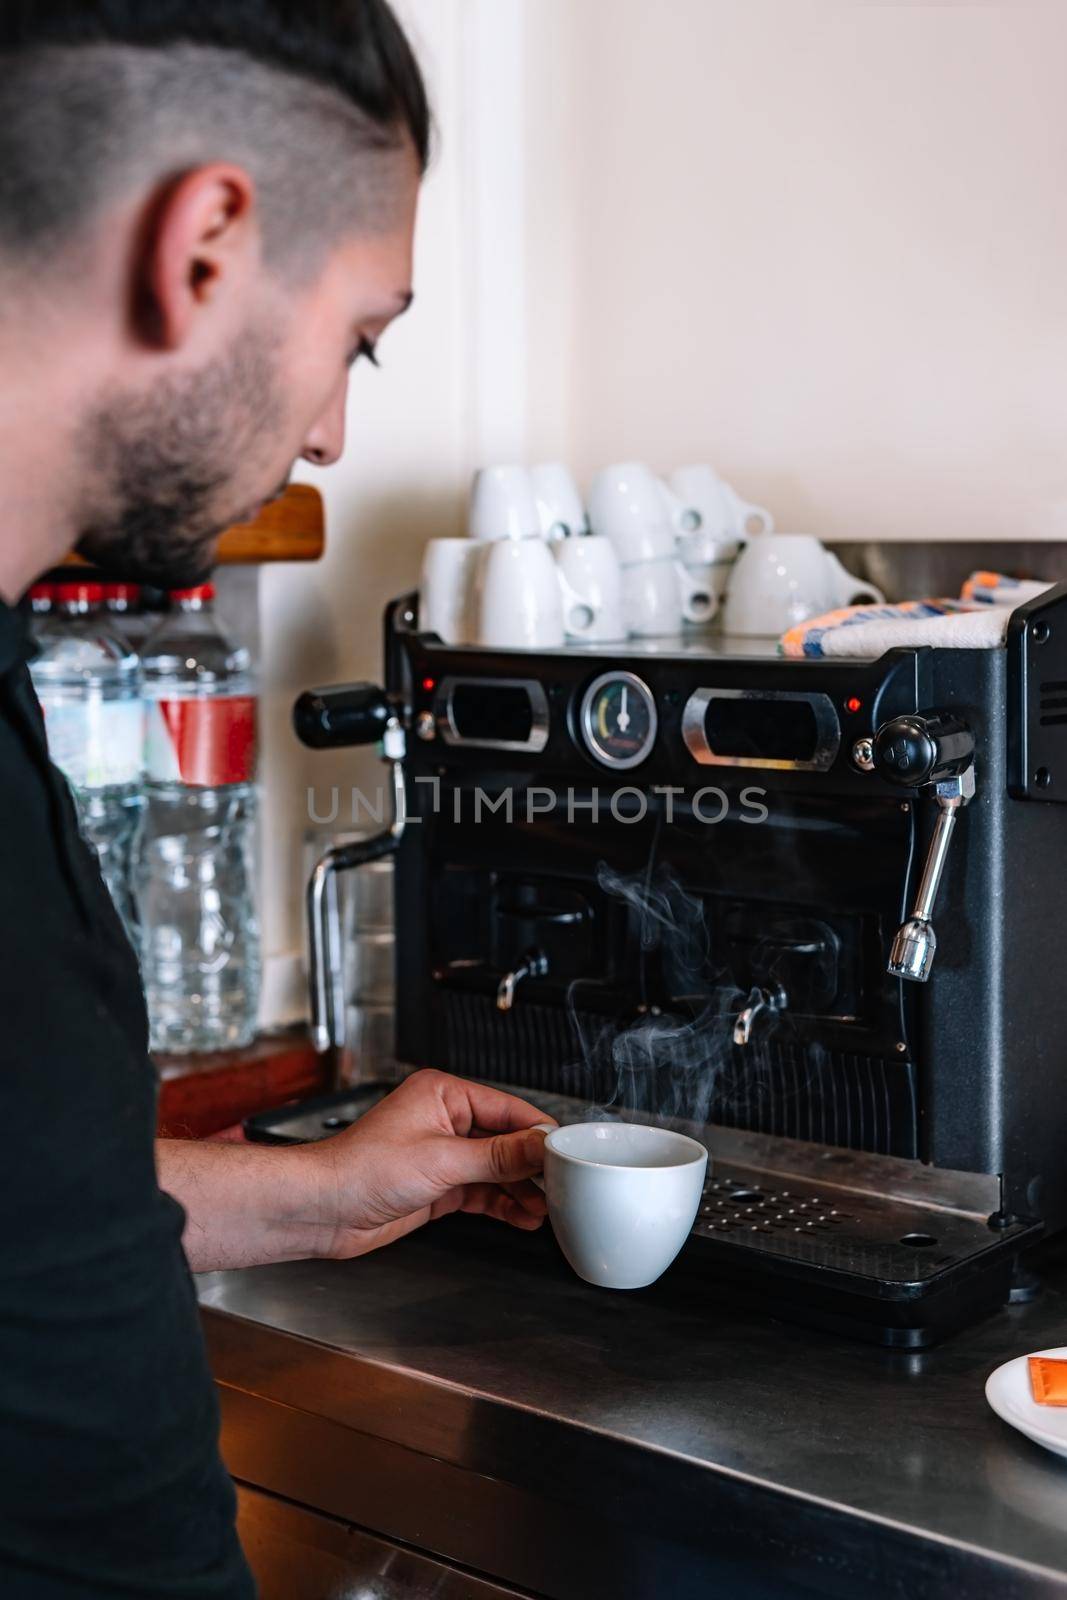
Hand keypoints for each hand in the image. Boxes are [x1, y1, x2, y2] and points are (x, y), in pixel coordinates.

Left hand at [306, 1069, 555, 1259]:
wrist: (322, 1209)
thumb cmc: (359, 1170)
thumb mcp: (441, 1161)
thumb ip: (497, 1156)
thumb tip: (540, 1146)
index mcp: (444, 1094)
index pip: (508, 1110)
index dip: (539, 1133)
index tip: (568, 1152)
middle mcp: (444, 1120)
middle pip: (505, 1140)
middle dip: (532, 1166)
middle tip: (563, 1185)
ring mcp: (441, 1154)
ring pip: (496, 1169)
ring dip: (520, 1189)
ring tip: (548, 1207)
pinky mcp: (437, 1185)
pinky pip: (481, 1190)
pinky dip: (502, 1204)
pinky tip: (522, 1216)